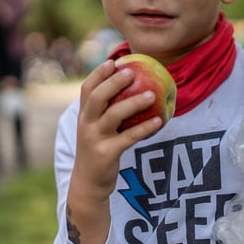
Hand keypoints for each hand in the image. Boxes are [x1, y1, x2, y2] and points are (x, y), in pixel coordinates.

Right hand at [66, 59, 162, 243]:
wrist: (88, 183)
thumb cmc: (98, 149)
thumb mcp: (96, 128)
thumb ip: (106, 111)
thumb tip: (132, 89)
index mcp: (84, 115)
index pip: (87, 89)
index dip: (98, 73)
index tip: (114, 61)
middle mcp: (86, 124)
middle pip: (97, 97)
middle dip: (113, 82)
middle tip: (132, 72)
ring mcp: (95, 139)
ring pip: (113, 116)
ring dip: (133, 103)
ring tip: (151, 94)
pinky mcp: (107, 154)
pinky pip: (129, 137)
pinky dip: (144, 128)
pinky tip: (159, 120)